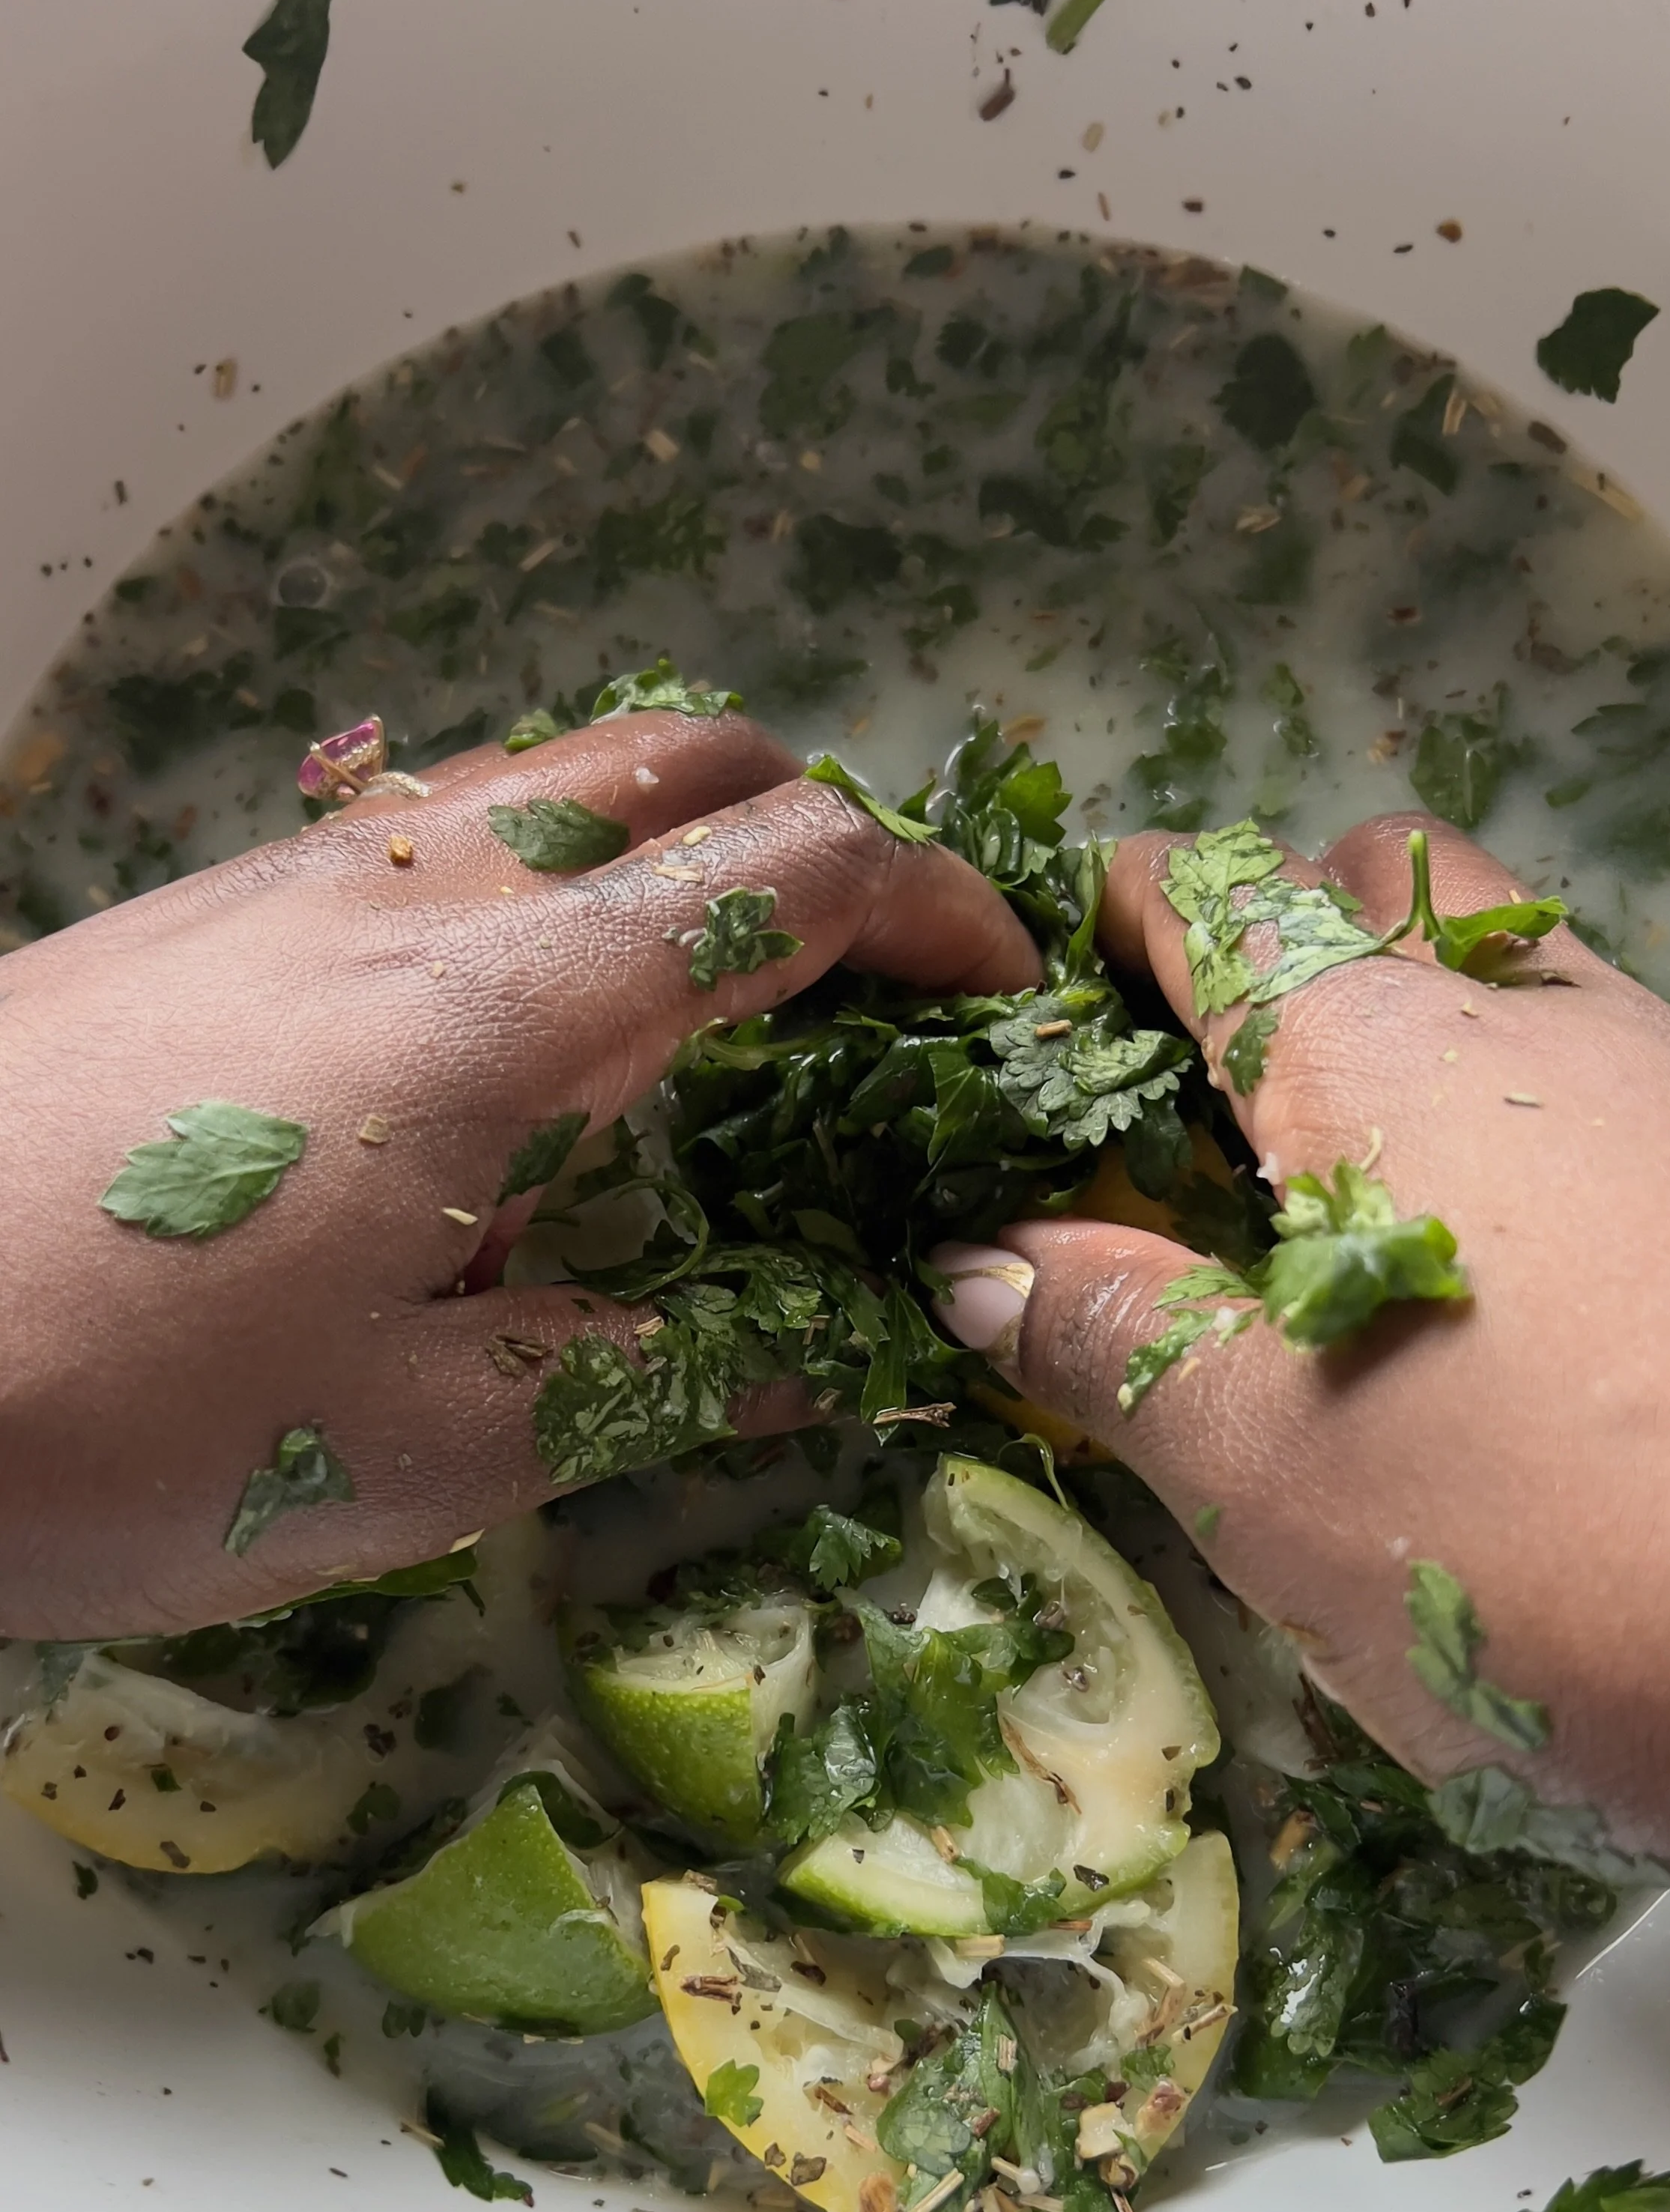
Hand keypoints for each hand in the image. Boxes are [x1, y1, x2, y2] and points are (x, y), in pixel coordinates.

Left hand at [0, 712, 1035, 1639]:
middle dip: (824, 837)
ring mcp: (286, 878)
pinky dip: (545, 877)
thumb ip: (662, 1376)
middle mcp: (408, 889)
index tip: (1007, 997)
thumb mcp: (430, 1453)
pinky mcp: (193, 912)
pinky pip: (431, 831)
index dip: (938, 913)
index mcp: (503, 1008)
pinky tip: (502, 1040)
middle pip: (680, 758)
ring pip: (547, 776)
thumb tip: (851, 1356)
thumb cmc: (120, 1419)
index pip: (790, 873)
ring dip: (676, 846)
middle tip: (873, 991)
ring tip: (705, 1016)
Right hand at [933, 812, 1669, 1880]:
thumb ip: (1111, 1336)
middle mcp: (1539, 1022)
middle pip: (1386, 879)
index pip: (1209, 897)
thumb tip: (976, 1256)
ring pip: (1516, 970)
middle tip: (1207, 1101)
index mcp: (1380, 1052)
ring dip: (1415, 1029)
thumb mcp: (1266, 1468)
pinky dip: (1525, 1118)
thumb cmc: (1532, 1543)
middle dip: (1280, 934)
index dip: (1109, 925)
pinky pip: (1610, 1076)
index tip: (1051, 1000)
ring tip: (1350, 1202)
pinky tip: (1510, 1281)